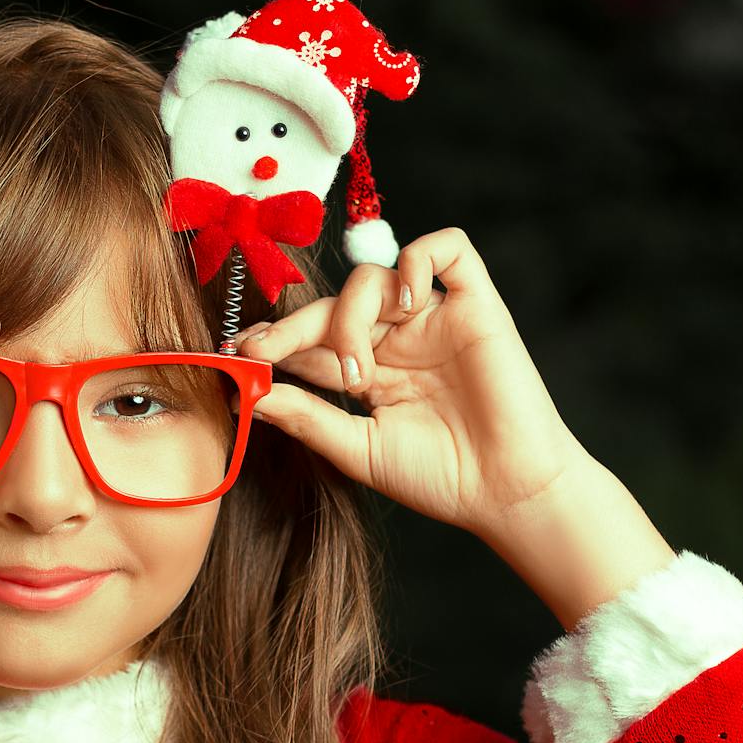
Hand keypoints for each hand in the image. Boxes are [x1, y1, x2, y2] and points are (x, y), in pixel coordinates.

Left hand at [242, 227, 590, 536]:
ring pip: (374, 276)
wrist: (508, 492)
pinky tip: (404, 301)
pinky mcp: (477, 306)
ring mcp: (435, 320)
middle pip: (333, 305)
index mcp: (369, 373)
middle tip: (261, 353)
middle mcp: (398, 341)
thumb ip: (306, 418)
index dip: (273, 340)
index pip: (311, 341)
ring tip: (358, 372)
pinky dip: (416, 260)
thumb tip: (247, 396)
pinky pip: (447, 249)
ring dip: (350, 315)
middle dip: (291, 327)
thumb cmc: (440, 479)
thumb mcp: (357, 450)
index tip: (235, 355)